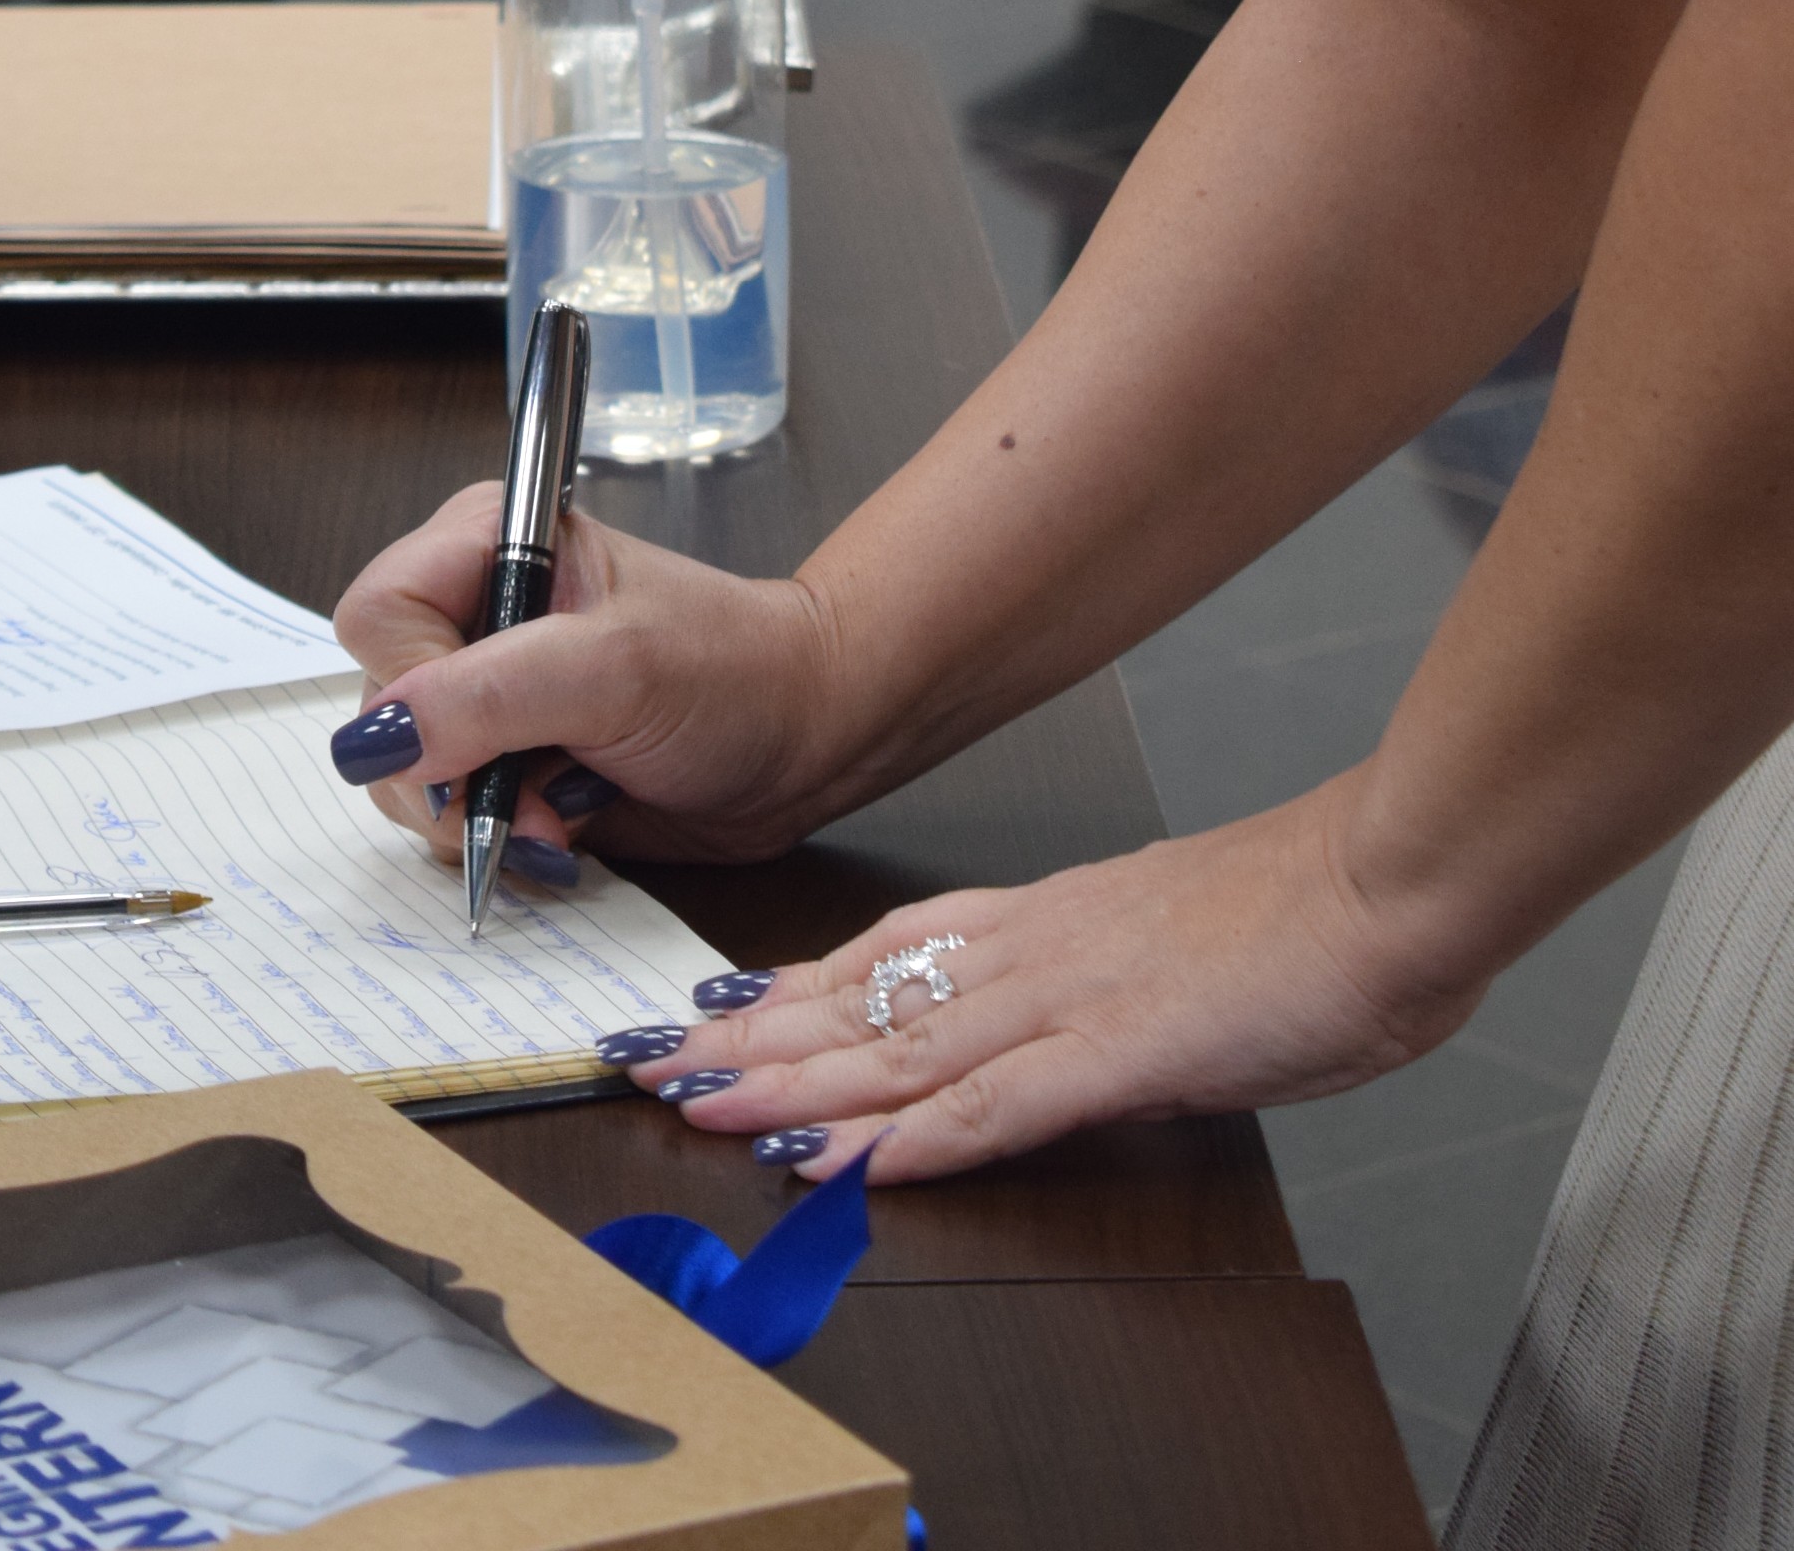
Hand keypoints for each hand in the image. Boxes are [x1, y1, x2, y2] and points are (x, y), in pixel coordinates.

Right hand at [330, 483, 844, 867]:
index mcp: (489, 544)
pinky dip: (495, 839)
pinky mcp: (504, 761)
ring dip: (475, 816)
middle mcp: (474, 613)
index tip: (477, 740)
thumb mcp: (613, 671)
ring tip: (557, 813)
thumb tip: (377, 739)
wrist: (801, 743)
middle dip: (447, 772)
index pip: (379, 614)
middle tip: (530, 795)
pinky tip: (559, 827)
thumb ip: (488, 697)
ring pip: (406, 773)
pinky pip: (450, 814)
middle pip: (380, 705)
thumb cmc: (732, 673)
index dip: (410, 688)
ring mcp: (487, 693)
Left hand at [615, 777, 1485, 1175]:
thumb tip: (1056, 1032)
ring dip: (799, 1087)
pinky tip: (856, 1161)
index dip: (789, 987)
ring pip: (903, 1046)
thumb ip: (1099, 985)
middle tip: (659, 1065)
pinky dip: (921, 1135)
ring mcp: (1071, 995)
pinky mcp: (1123, 1049)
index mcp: (1046, 921)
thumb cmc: (1301, 915)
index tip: (713, 1014)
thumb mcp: (1170, 947)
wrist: (1384, 880)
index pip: (884, 951)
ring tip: (710, 1110)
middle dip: (755, 1041)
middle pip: (864, 997)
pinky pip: (1001, 1101)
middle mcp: (1034, 949)